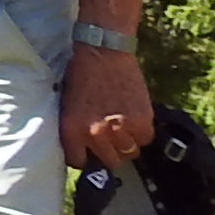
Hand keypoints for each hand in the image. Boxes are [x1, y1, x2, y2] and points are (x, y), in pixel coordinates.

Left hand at [62, 40, 156, 168]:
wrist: (103, 52)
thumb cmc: (81, 75)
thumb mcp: (68, 106)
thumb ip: (76, 129)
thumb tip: (86, 148)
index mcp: (72, 130)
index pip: (79, 162)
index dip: (86, 156)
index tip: (89, 152)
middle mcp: (95, 134)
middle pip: (109, 161)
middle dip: (109, 152)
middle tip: (111, 141)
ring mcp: (120, 128)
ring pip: (129, 152)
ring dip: (128, 143)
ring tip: (124, 129)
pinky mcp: (141, 119)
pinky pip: (146, 139)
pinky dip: (142, 132)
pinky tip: (135, 119)